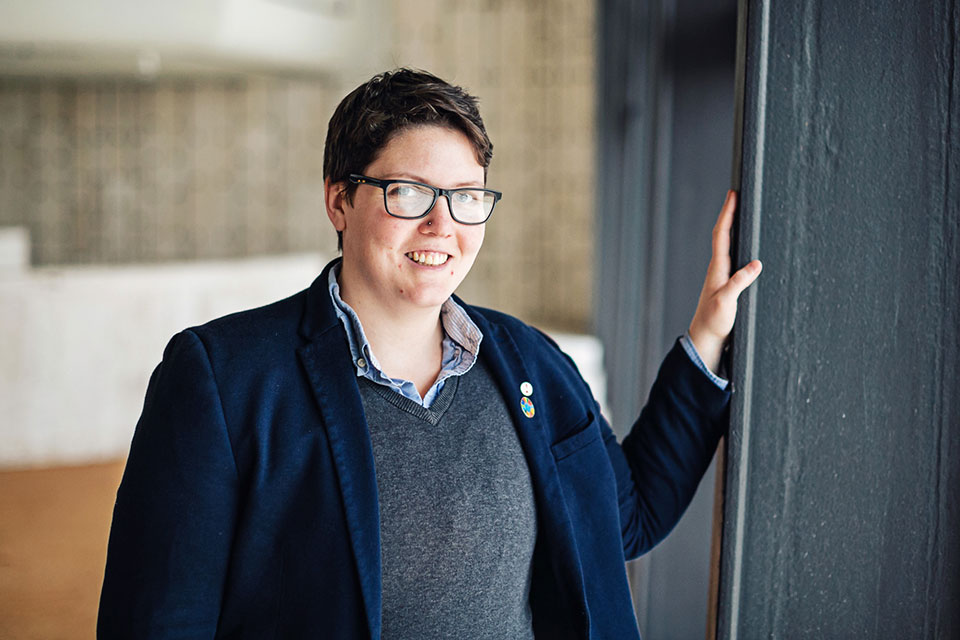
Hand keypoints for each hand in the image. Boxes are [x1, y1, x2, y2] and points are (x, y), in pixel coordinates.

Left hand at [687, 190, 761, 373]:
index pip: (722, 235)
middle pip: (724, 235)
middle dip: (730, 213)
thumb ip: (739, 283)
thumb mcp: (727, 302)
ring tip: (742, 213)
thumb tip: (756, 263)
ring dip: (734, 227)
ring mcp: (722, 277)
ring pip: (728, 245)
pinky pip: (734, 258)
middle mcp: (718, 269)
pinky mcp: (728, 285)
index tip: (732, 194)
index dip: (727, 213)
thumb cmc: (714, 323)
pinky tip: (747, 246)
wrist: (706, 341)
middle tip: (737, 195)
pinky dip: (739, 246)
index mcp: (717, 269)